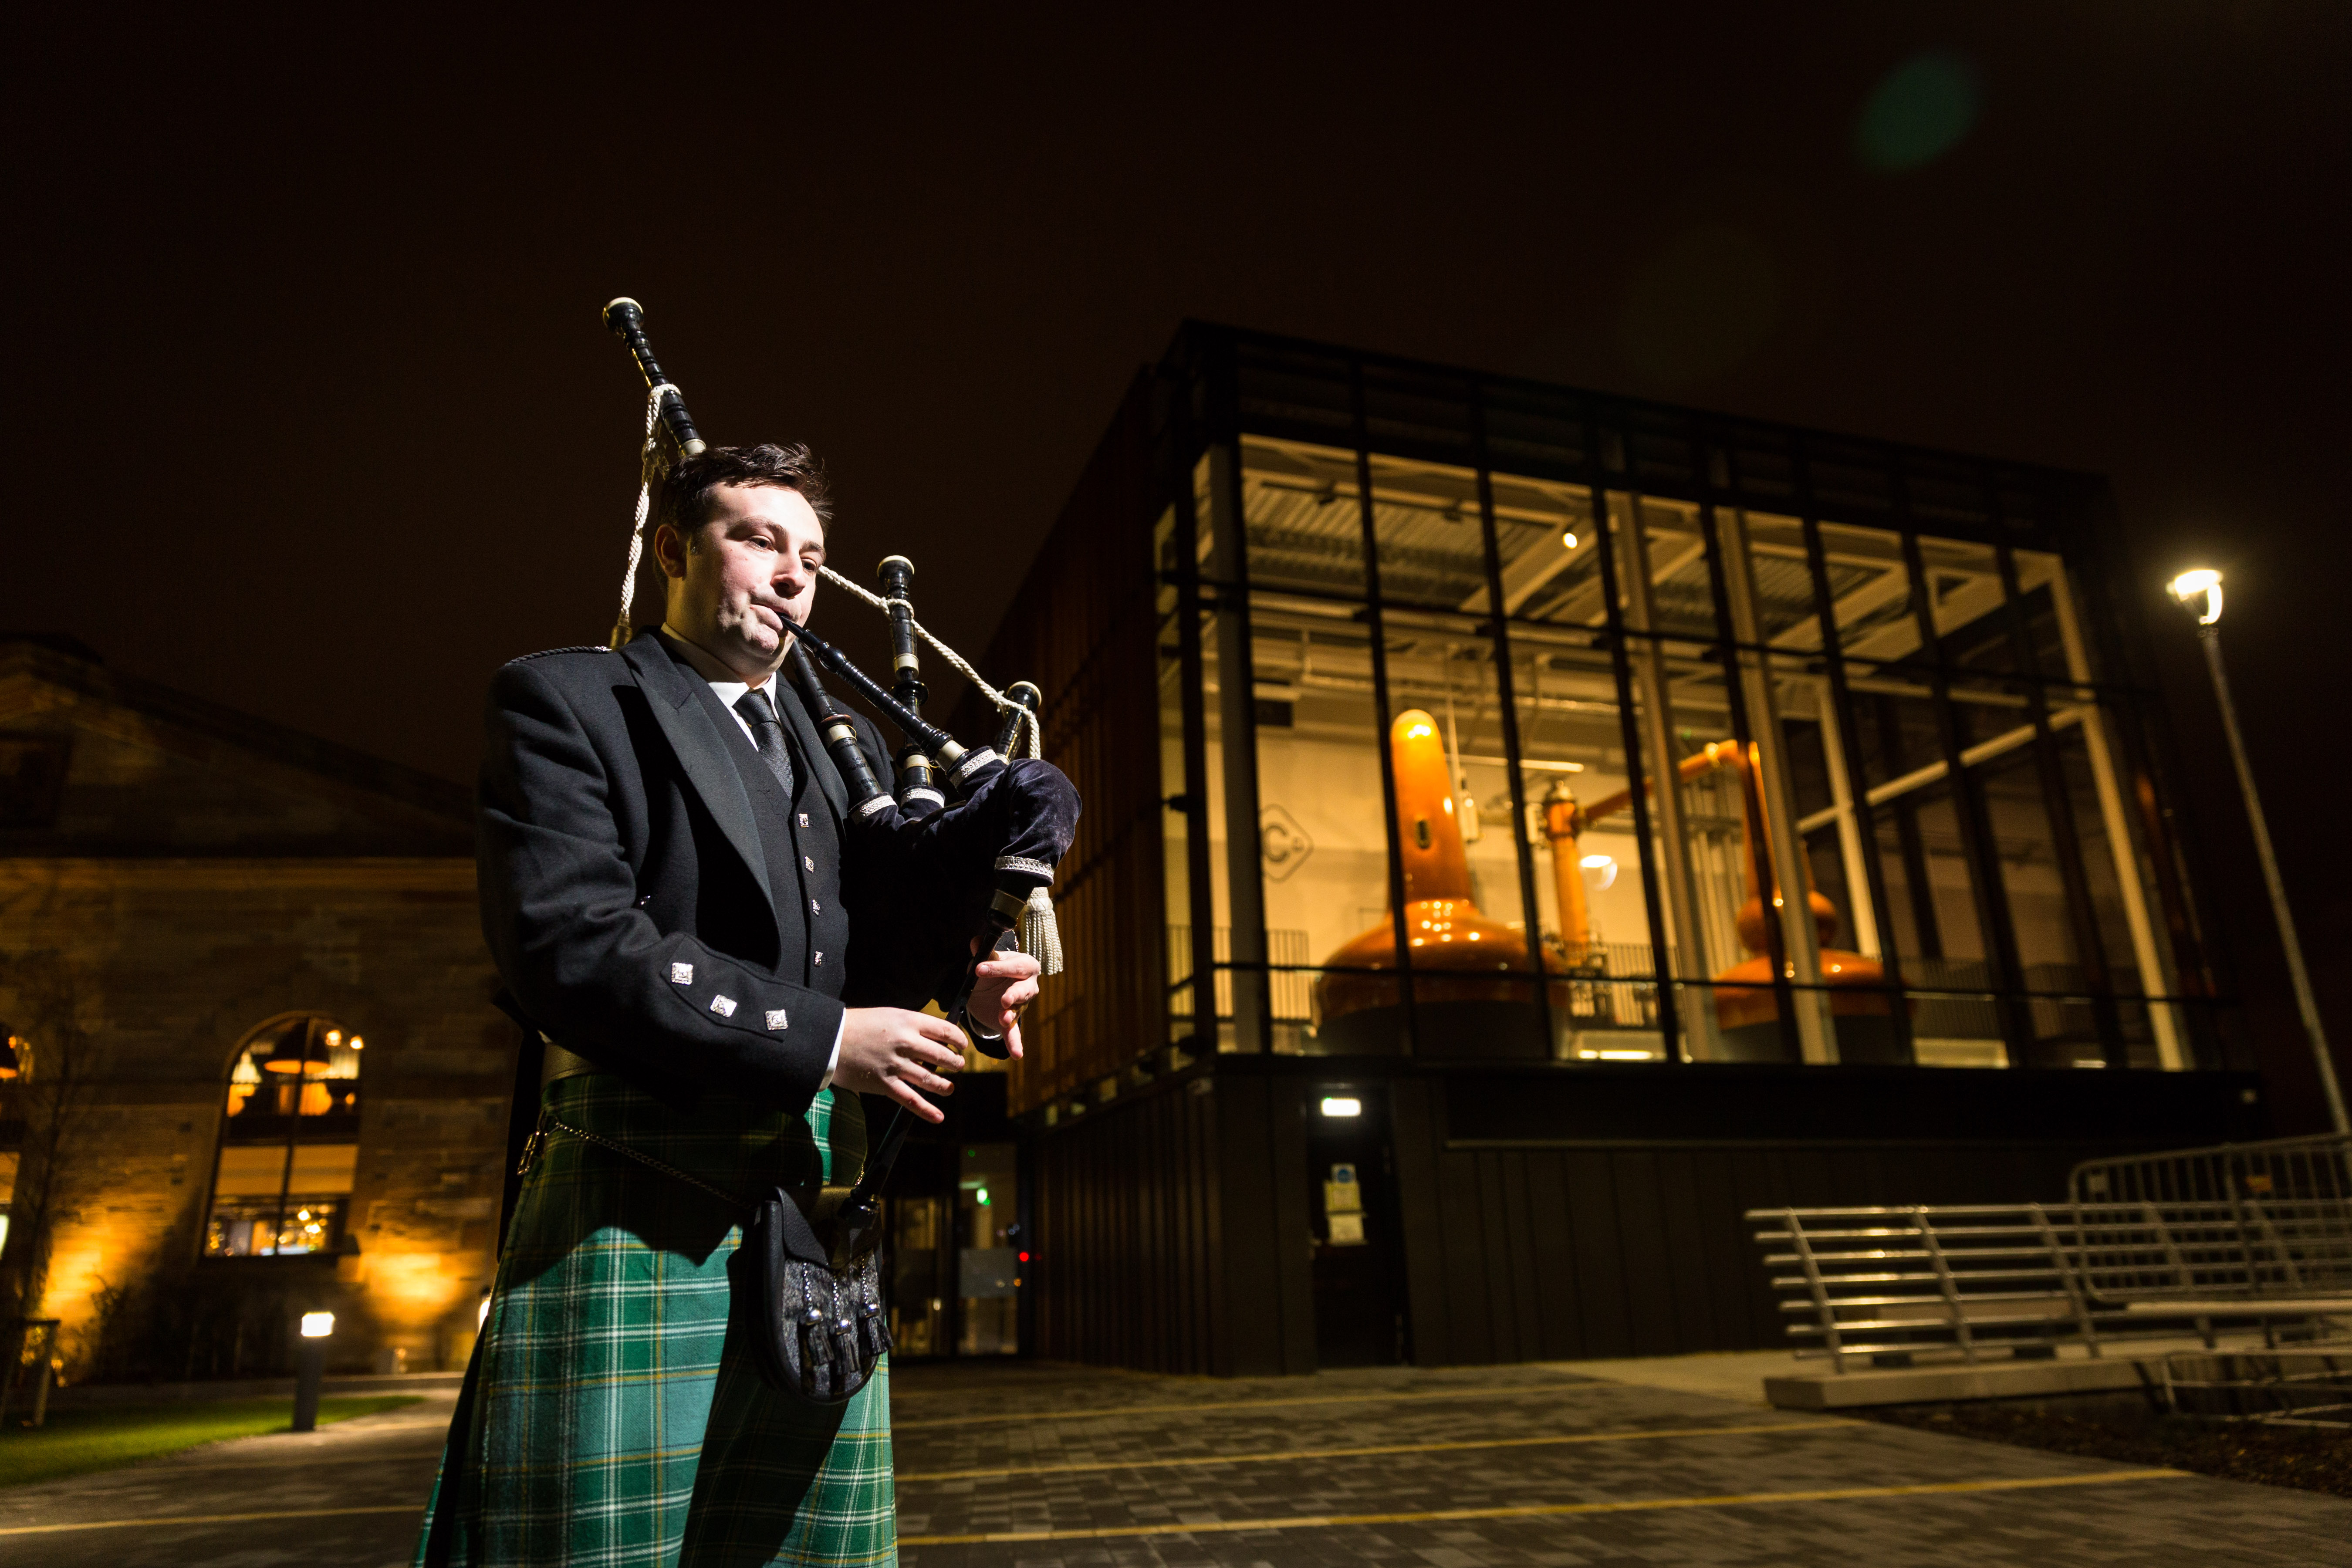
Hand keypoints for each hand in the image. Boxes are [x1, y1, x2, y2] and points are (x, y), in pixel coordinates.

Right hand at [833, 1008, 966, 1122]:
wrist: (830, 1039)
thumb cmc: (860, 1025)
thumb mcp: (890, 1015)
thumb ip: (912, 1026)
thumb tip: (934, 1038)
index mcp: (908, 1021)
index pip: (945, 1030)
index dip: (959, 1040)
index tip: (962, 1045)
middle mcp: (905, 1042)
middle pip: (943, 1056)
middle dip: (955, 1063)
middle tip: (957, 1066)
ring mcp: (895, 1065)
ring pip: (931, 1079)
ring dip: (945, 1085)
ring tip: (949, 1087)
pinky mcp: (884, 1084)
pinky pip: (911, 1100)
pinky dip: (927, 1110)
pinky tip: (938, 1117)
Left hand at [969, 942, 1040, 1060]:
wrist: (990, 987)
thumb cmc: (992, 968)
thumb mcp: (986, 959)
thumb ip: (983, 953)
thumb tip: (976, 941)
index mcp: (1025, 965)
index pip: (1014, 966)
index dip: (997, 968)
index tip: (979, 969)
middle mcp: (1028, 986)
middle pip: (1024, 989)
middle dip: (1014, 994)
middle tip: (1004, 999)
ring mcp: (1022, 1005)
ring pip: (1018, 1010)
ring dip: (1010, 1015)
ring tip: (1003, 1019)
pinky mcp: (1012, 1022)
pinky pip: (1014, 1033)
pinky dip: (1015, 1044)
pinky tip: (1017, 1054)